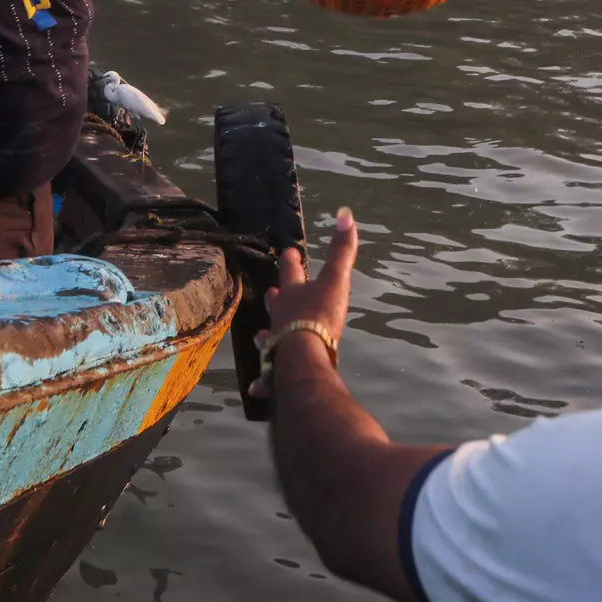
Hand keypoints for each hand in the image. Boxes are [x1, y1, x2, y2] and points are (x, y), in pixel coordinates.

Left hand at [248, 208, 355, 399]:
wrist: (305, 357)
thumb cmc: (320, 316)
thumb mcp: (335, 280)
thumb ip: (341, 250)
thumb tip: (345, 213)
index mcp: (294, 294)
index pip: (291, 272)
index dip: (291, 262)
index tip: (289, 253)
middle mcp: (280, 317)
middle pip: (276, 303)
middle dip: (275, 297)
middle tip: (272, 293)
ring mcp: (276, 344)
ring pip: (269, 337)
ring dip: (266, 335)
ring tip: (261, 335)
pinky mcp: (277, 370)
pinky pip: (269, 376)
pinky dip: (264, 381)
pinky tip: (256, 387)